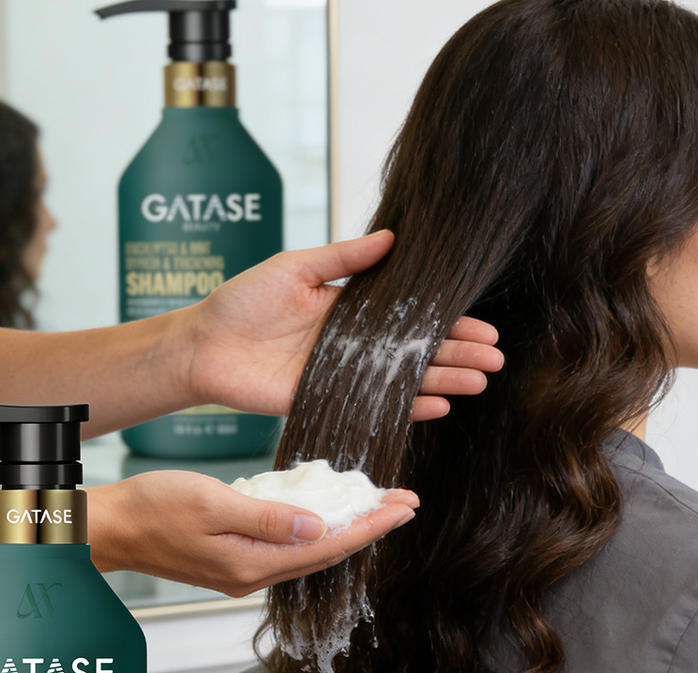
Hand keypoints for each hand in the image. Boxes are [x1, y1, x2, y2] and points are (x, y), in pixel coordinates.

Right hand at [88, 472, 418, 596]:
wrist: (109, 527)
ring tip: (373, 508)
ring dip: (343, 530)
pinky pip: (284, 548)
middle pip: (324, 552)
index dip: (369, 526)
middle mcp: (250, 575)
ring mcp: (241, 571)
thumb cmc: (151, 510)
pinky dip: (311, 531)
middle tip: (403, 504)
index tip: (403, 507)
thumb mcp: (212, 503)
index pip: (327, 546)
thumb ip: (267, 516)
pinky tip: (322, 515)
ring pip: (307, 551)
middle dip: (367, 528)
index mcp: (250, 564)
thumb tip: (317, 525)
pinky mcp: (231, 561)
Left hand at [185, 230, 503, 422]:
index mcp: (348, 308)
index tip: (483, 326)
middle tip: (495, 361)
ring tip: (479, 383)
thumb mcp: (293, 267)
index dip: (446, 322)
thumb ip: (341, 258)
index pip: (409, 316)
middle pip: (415, 351)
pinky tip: (437, 406)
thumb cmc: (241, 300)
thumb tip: (393, 239)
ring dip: (441, 382)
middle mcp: (352, 344)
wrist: (201, 344)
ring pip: (401, 380)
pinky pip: (371, 405)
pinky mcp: (324, 400)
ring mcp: (341, 375)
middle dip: (457, 355)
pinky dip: (404, 409)